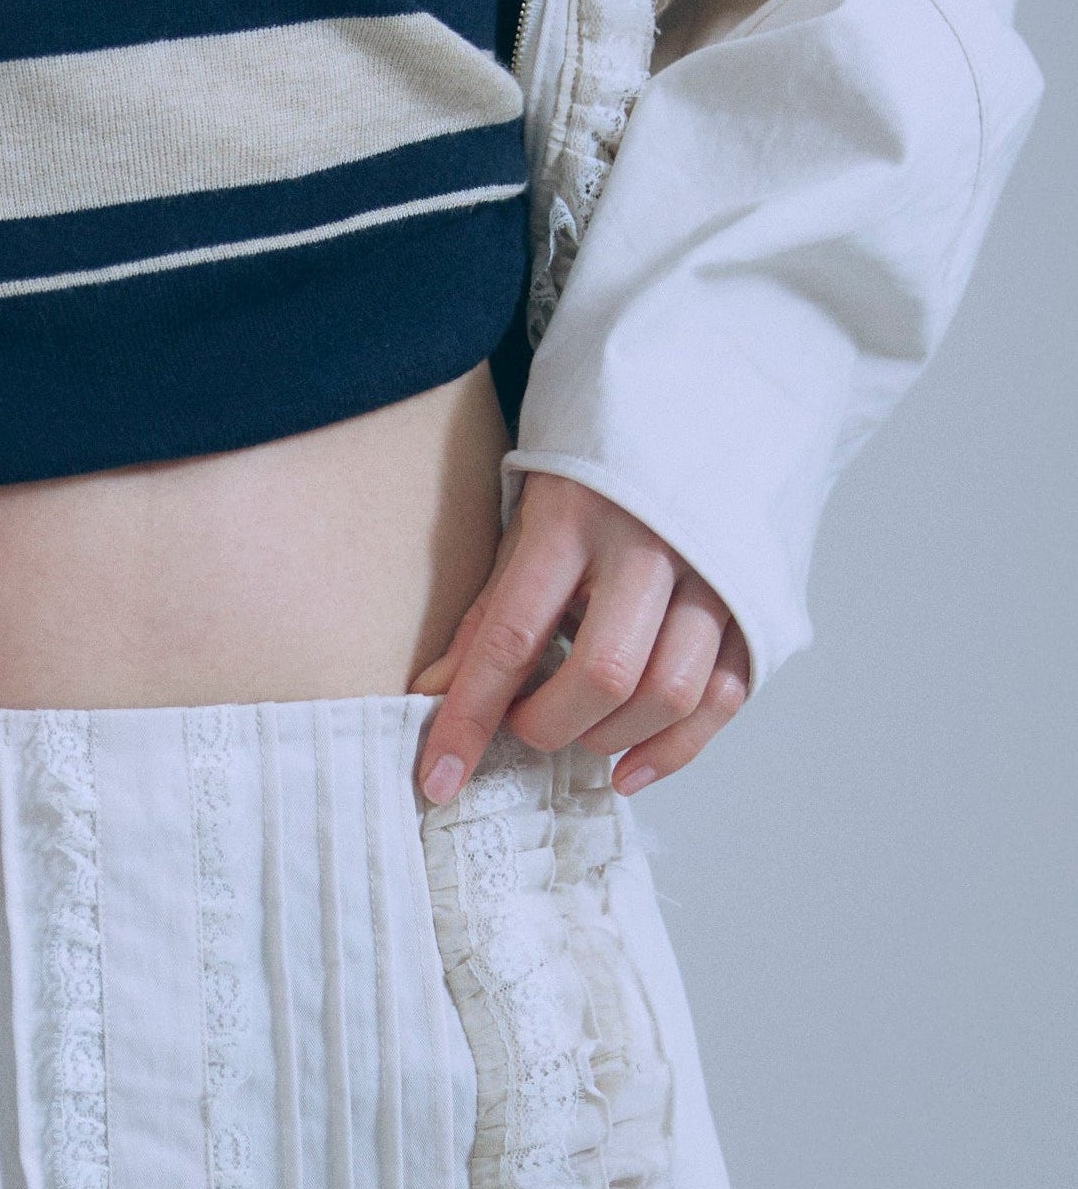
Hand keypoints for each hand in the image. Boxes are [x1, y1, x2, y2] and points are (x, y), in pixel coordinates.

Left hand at [414, 471, 749, 806]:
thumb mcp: (530, 527)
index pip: (513, 635)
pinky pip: (722, 698)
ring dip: (611, 738)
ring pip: (669, 694)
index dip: (471, 717)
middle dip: (550, 727)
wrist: (702, 411)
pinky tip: (630, 767)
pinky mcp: (755, 603)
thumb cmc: (598, 483)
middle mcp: (651, 545)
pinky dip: (673, 750)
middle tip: (526, 727)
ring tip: (578, 732)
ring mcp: (713, 574)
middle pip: (604, 675)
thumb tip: (432, 696)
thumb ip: (490, 614)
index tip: (439, 777)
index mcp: (575, 517)